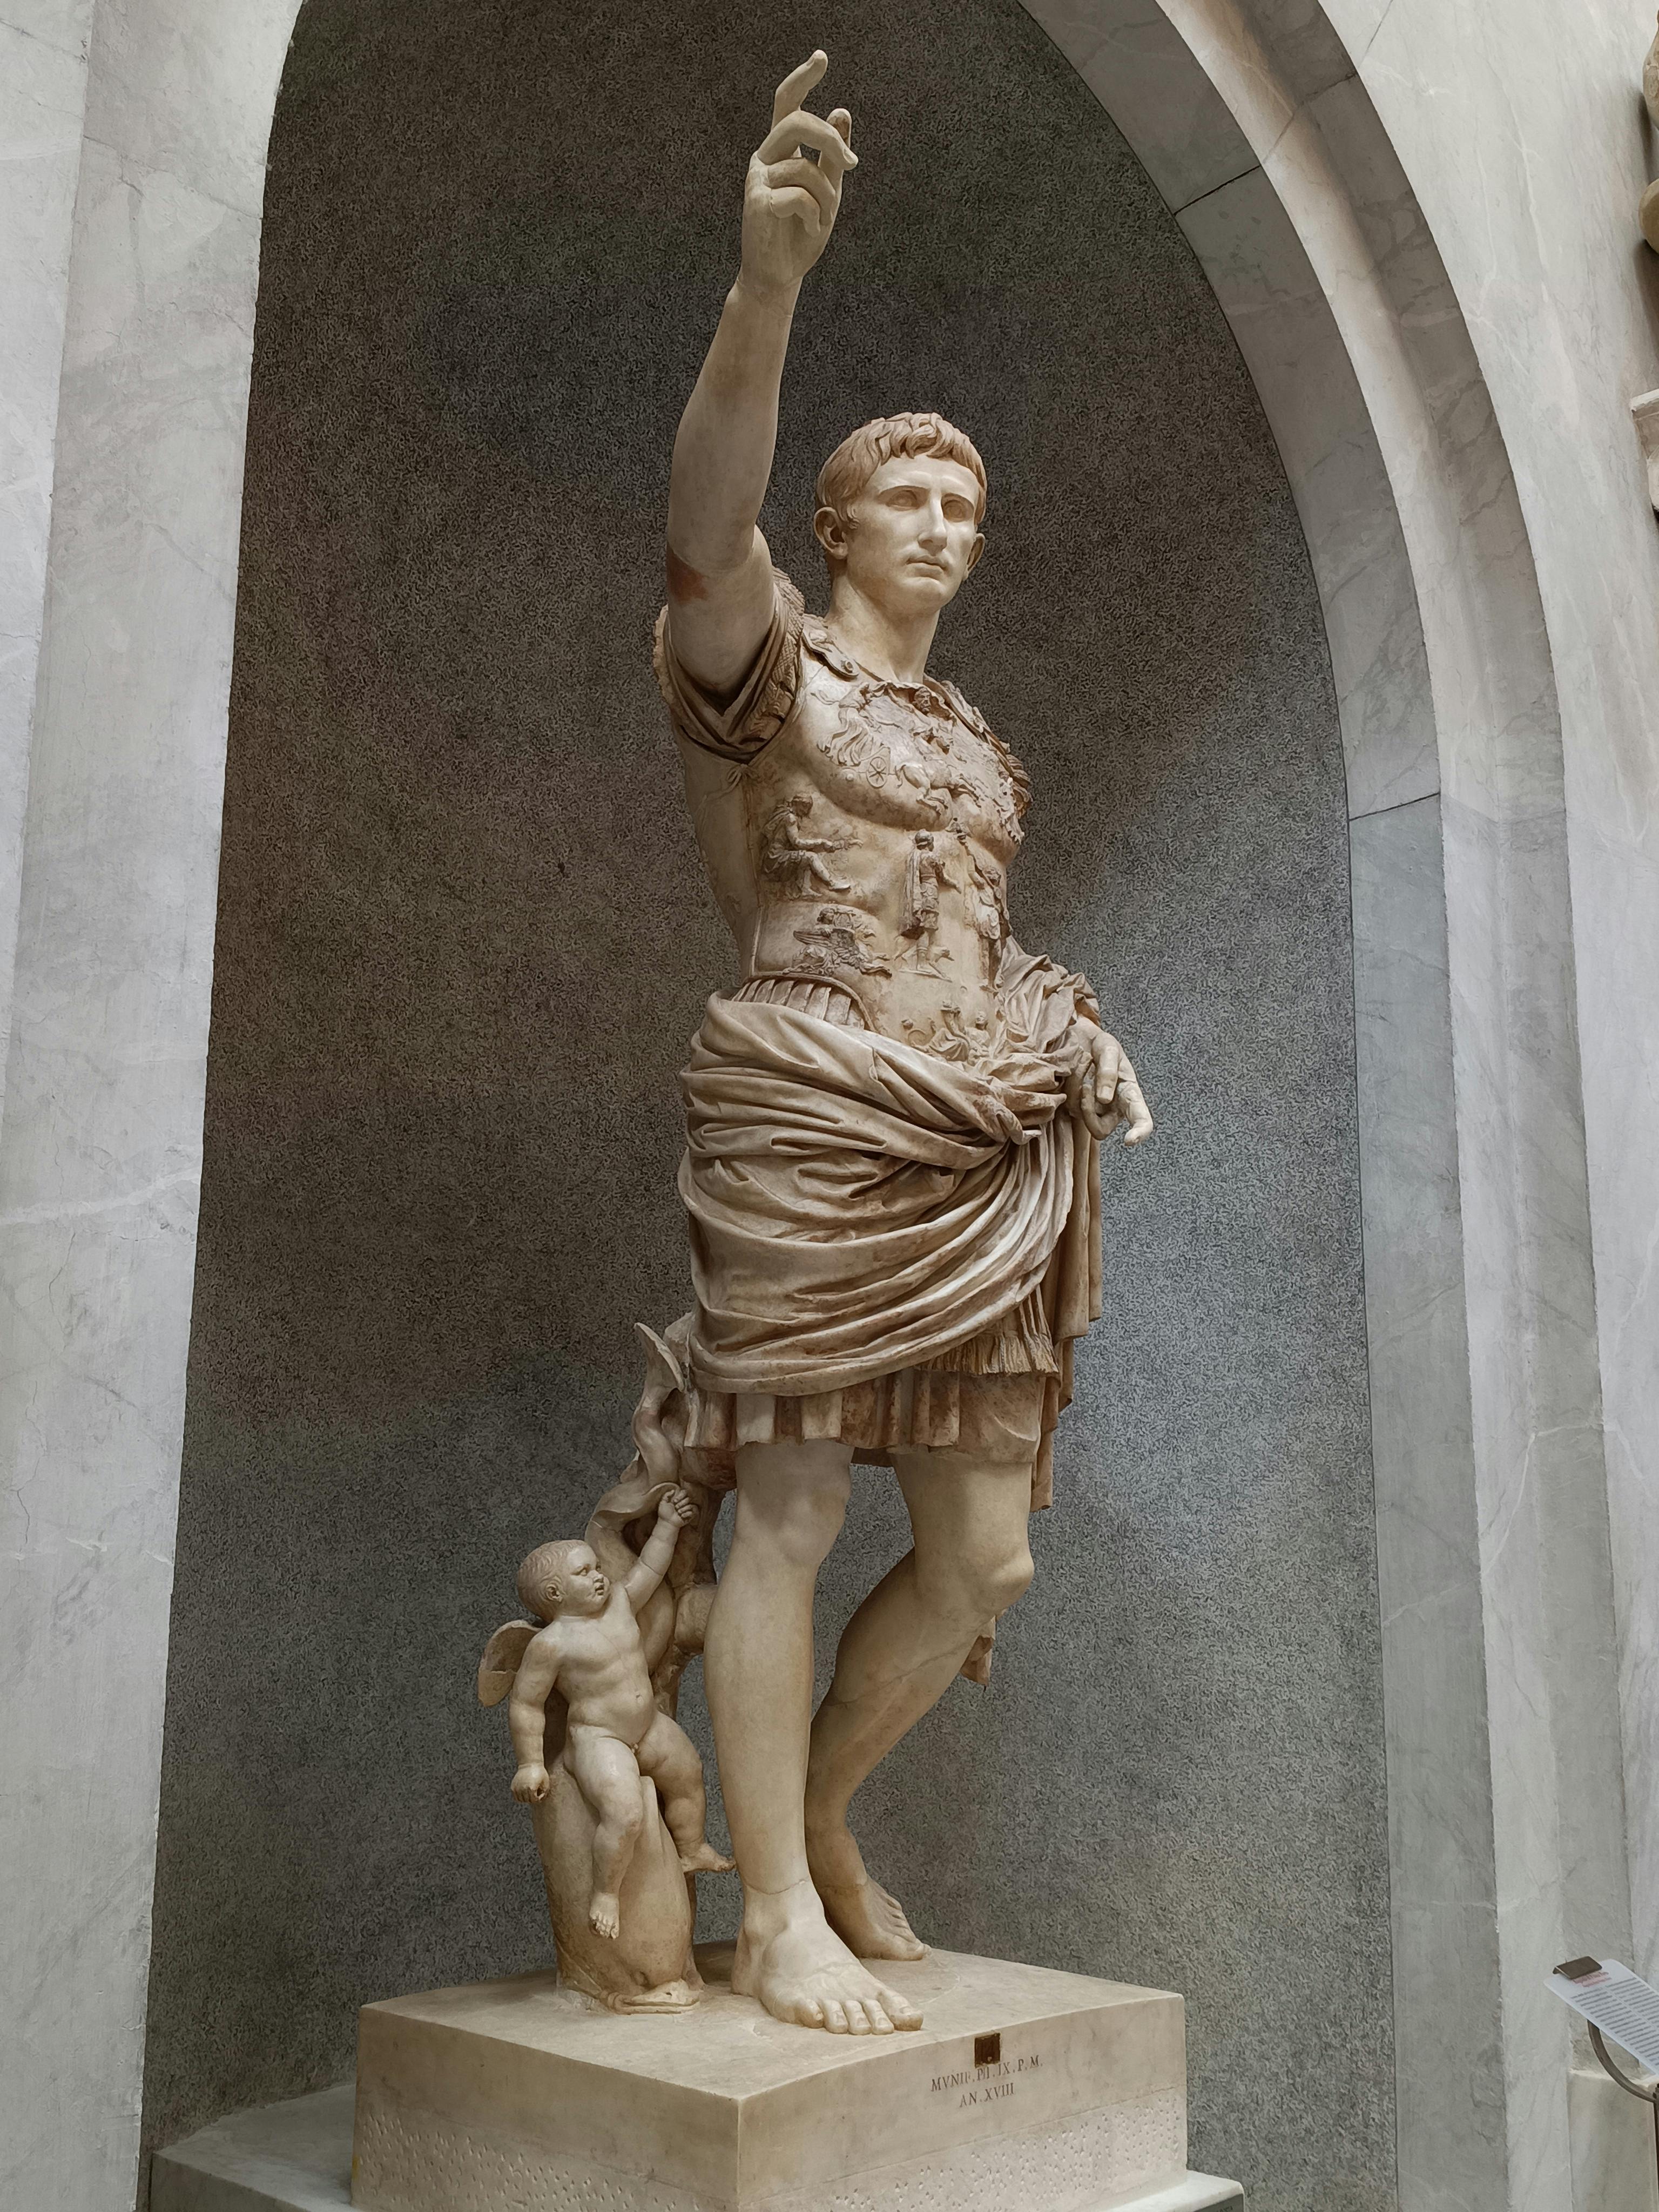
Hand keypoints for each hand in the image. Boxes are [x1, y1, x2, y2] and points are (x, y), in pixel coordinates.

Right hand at [511, 1761, 550, 1803]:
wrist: (530, 1763)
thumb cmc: (539, 1772)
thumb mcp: (545, 1782)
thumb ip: (544, 1793)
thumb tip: (540, 1800)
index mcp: (531, 1789)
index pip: (534, 1800)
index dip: (538, 1798)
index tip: (540, 1793)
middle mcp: (523, 1789)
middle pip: (527, 1800)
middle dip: (532, 1798)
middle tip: (535, 1792)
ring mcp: (517, 1788)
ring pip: (521, 1800)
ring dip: (526, 1798)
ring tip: (530, 1792)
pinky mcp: (513, 1786)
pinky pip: (516, 1796)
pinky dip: (520, 1796)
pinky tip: (525, 1791)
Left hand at [657, 1485, 697, 1528]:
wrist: (667, 1522)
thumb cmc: (664, 1513)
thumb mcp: (662, 1502)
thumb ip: (666, 1495)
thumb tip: (673, 1490)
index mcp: (679, 1499)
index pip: (684, 1492)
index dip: (681, 1496)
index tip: (675, 1501)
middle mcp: (684, 1503)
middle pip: (688, 1498)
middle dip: (681, 1503)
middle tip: (676, 1508)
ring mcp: (687, 1509)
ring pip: (691, 1505)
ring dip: (684, 1509)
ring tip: (678, 1512)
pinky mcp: (690, 1515)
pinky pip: (694, 1512)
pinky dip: (687, 1514)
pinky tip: (682, 1516)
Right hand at [740, 51, 856, 296]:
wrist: (778, 275)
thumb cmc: (800, 233)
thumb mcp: (827, 191)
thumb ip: (833, 156)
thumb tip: (841, 112)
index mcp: (781, 151)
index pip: (786, 103)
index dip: (802, 79)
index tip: (822, 58)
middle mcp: (765, 158)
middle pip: (797, 121)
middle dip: (830, 139)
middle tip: (852, 164)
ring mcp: (757, 179)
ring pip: (806, 168)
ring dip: (828, 196)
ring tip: (824, 220)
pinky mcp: (757, 203)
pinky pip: (799, 196)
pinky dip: (815, 215)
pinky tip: (810, 229)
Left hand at [1067, 1026, 1153, 1145]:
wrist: (1079, 1039)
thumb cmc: (1101, 1045)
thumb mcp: (1109, 1049)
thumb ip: (1109, 1071)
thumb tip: (1105, 1100)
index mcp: (1129, 1094)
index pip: (1141, 1119)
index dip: (1139, 1133)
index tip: (1129, 1140)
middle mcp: (1112, 1108)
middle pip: (1101, 1130)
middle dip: (1090, 1112)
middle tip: (1085, 1086)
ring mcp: (1092, 1109)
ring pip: (1081, 1116)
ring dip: (1077, 1091)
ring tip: (1081, 1067)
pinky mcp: (1074, 1106)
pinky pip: (1067, 1107)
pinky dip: (1068, 1089)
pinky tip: (1072, 1072)